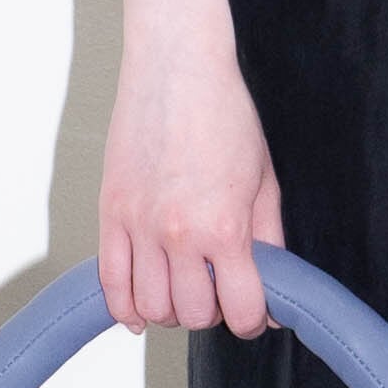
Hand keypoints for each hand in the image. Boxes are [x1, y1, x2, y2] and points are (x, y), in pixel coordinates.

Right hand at [100, 0, 286, 335]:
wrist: (178, 67)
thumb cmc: (226, 115)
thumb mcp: (265, 180)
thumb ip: (270, 241)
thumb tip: (276, 290)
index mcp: (225, 226)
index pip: (240, 310)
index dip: (254, 319)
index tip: (256, 312)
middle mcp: (179, 234)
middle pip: (194, 315)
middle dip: (214, 312)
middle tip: (221, 291)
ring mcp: (139, 226)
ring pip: (152, 307)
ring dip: (173, 311)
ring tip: (186, 290)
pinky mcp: (111, 213)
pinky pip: (110, 283)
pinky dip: (125, 309)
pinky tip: (141, 314)